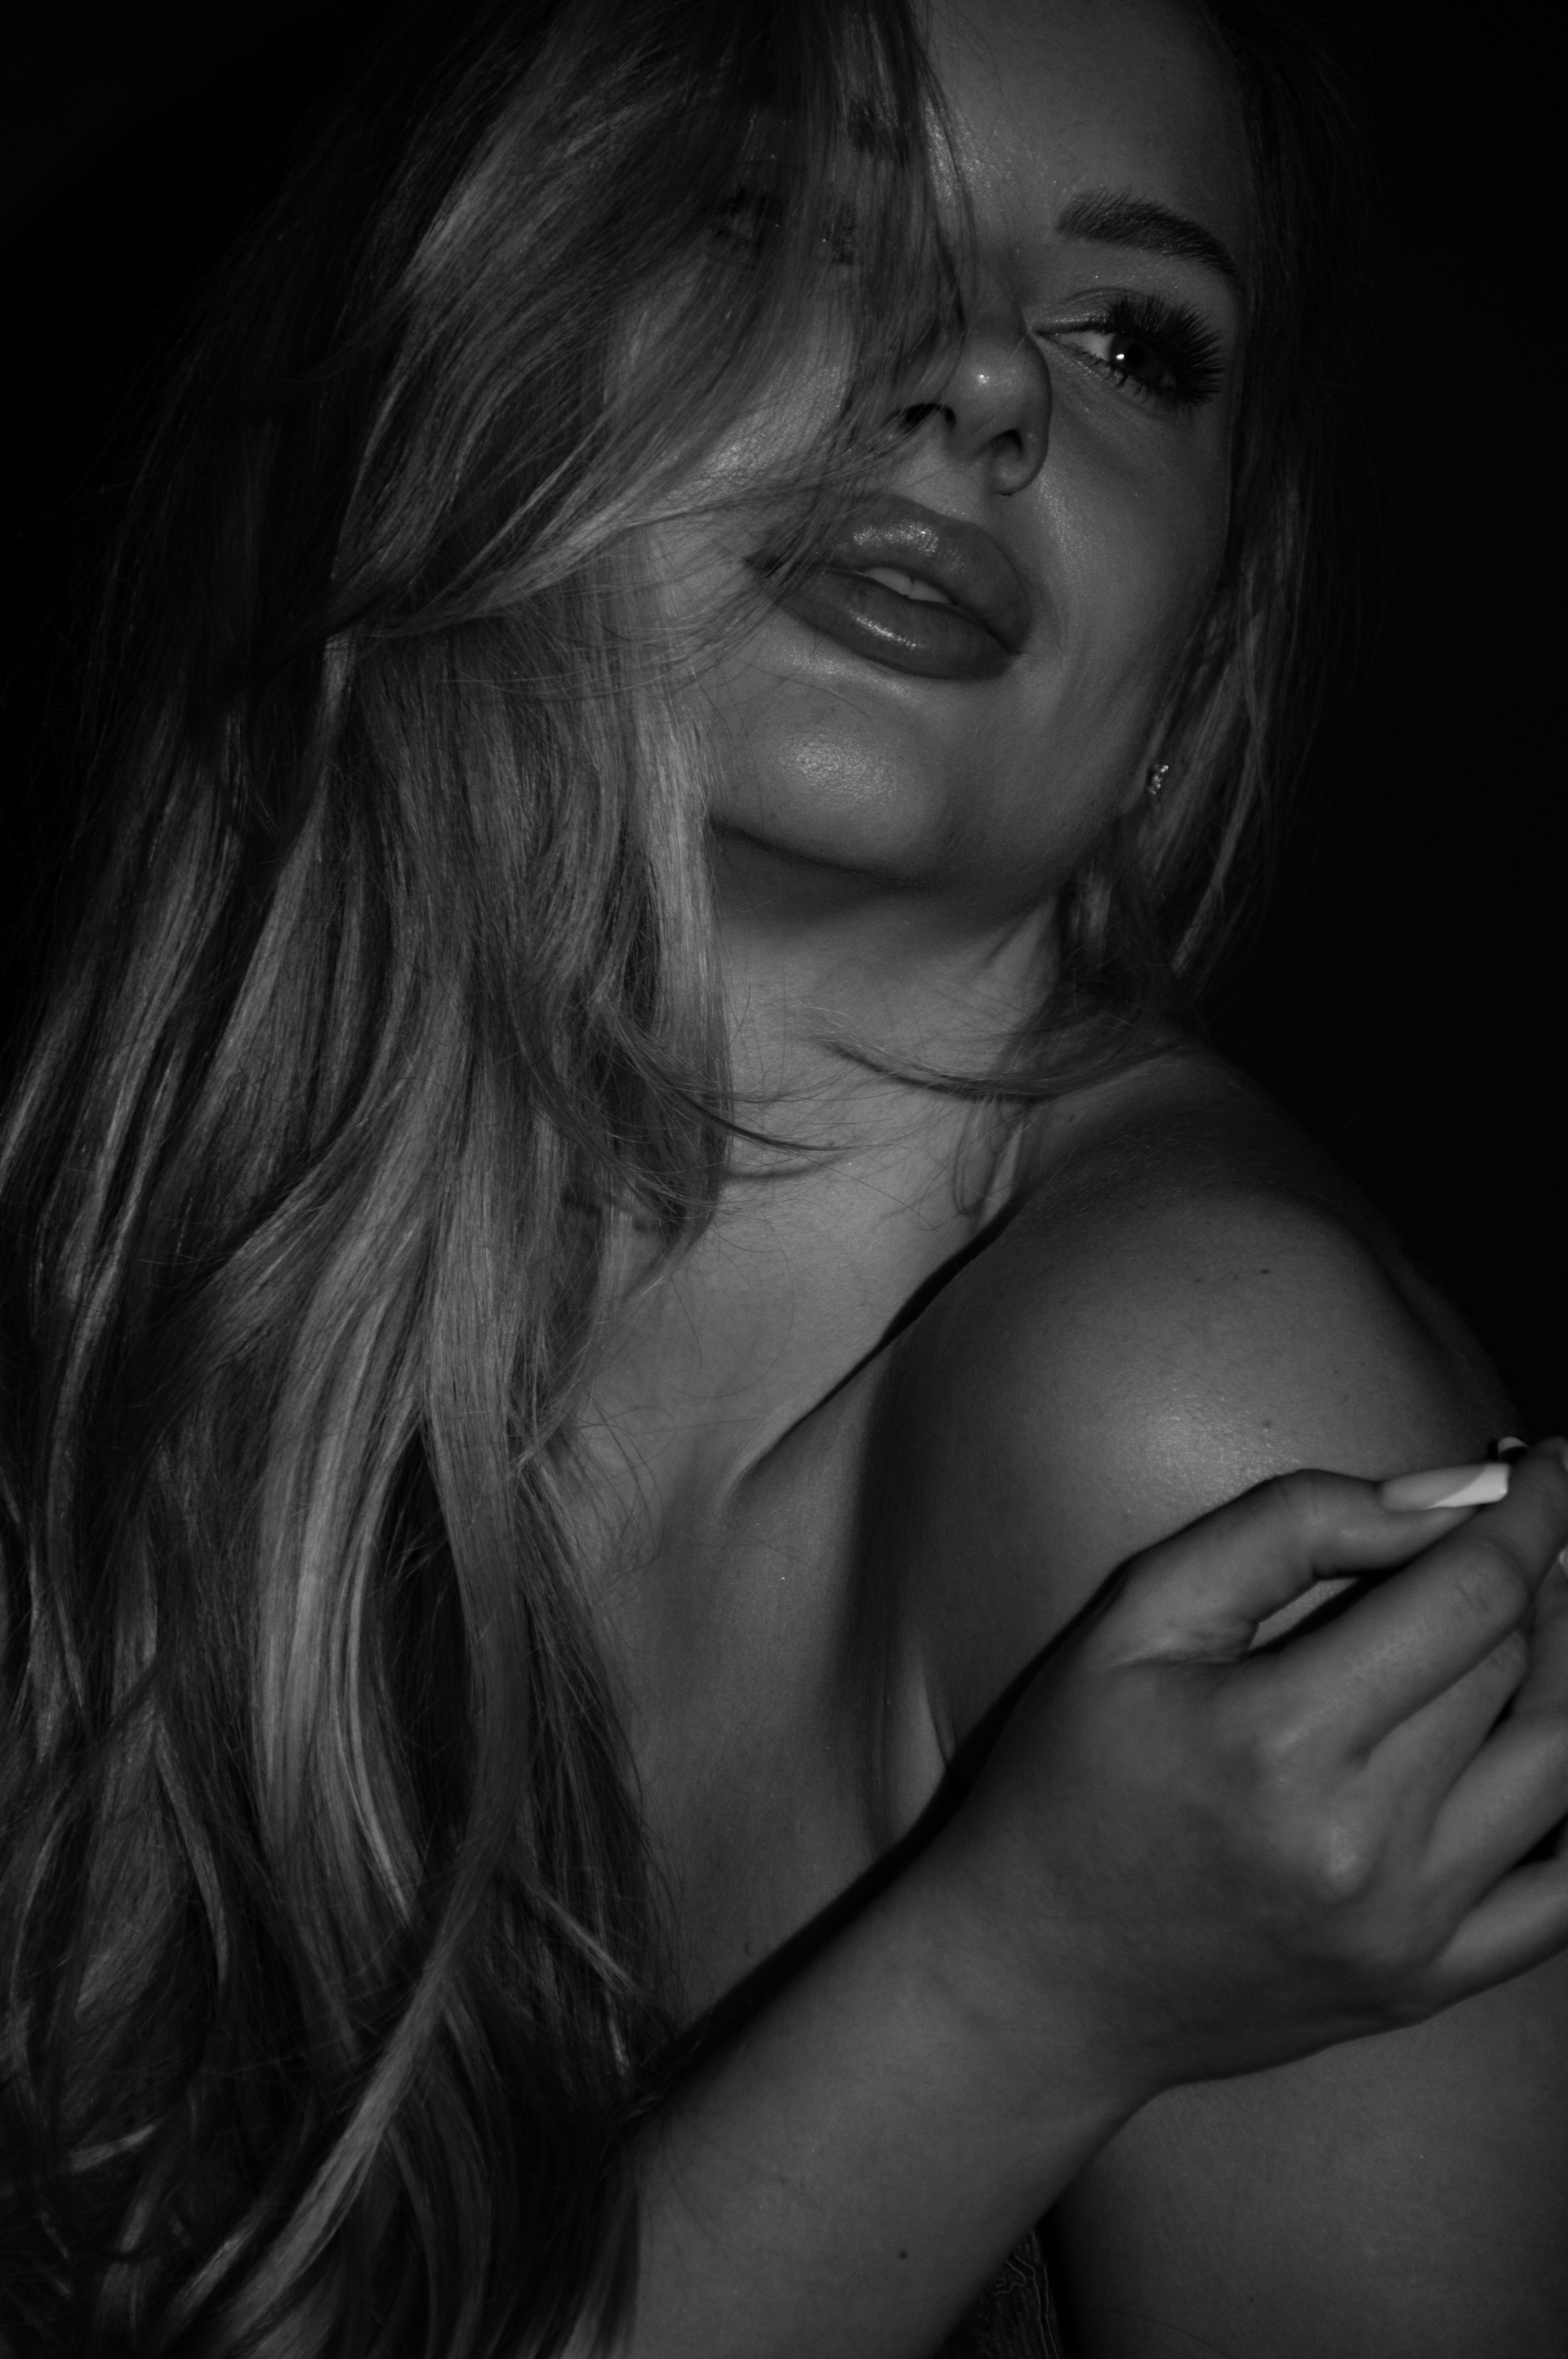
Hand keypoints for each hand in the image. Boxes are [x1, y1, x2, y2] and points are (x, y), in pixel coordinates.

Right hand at [934, 1442, 1567, 2106]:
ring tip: (1554, 1608)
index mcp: (1280, 1738)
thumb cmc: (1070, 1777)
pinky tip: (1557, 1735)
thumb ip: (1289, 1527)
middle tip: (1527, 1526)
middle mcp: (1363, 1844)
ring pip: (1564, 1767)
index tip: (1549, 1464)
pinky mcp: (1425, 1986)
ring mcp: (1406, 1930)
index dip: (1534, 1514)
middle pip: (1518, 1669)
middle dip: (1540, 1576)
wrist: (1035, 1978)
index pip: (1470, 1596)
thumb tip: (1446, 1495)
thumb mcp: (1137, 1616)